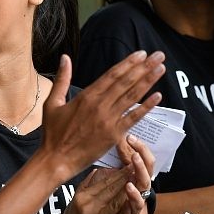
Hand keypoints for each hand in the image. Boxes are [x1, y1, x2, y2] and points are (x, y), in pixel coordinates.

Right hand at [39, 52, 164, 181]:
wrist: (56, 159)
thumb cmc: (52, 132)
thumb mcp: (52, 102)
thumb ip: (62, 79)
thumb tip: (65, 57)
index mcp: (86, 96)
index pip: (112, 75)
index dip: (128, 63)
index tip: (141, 54)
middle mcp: (100, 106)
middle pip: (126, 82)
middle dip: (144, 67)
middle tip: (159, 56)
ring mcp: (108, 121)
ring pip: (132, 97)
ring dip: (148, 82)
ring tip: (161, 69)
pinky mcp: (114, 135)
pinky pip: (134, 118)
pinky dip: (146, 107)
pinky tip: (158, 96)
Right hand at [62, 166, 139, 213]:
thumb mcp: (73, 201)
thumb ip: (86, 185)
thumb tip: (97, 172)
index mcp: (83, 198)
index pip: (104, 182)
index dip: (118, 173)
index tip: (128, 163)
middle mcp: (92, 207)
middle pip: (113, 189)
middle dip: (126, 176)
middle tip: (137, 165)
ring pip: (118, 201)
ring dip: (130, 188)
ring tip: (138, 177)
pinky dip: (127, 208)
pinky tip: (134, 199)